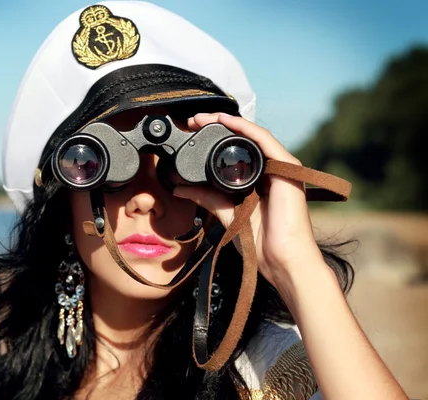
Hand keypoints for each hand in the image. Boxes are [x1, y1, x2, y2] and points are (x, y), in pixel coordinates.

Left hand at [173, 113, 325, 290]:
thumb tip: (181, 188)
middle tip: (194, 121)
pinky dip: (246, 129)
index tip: (192, 131)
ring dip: (229, 122)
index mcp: (258, 177)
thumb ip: (207, 197)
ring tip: (206, 118)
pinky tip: (229, 122)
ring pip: (253, 135)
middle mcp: (271, 169)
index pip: (235, 150)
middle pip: (243, 139)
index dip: (214, 137)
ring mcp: (280, 167)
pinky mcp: (287, 168)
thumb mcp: (226, 213)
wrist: (281, 258)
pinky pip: (264, 141)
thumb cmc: (261, 240)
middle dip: (218, 125)